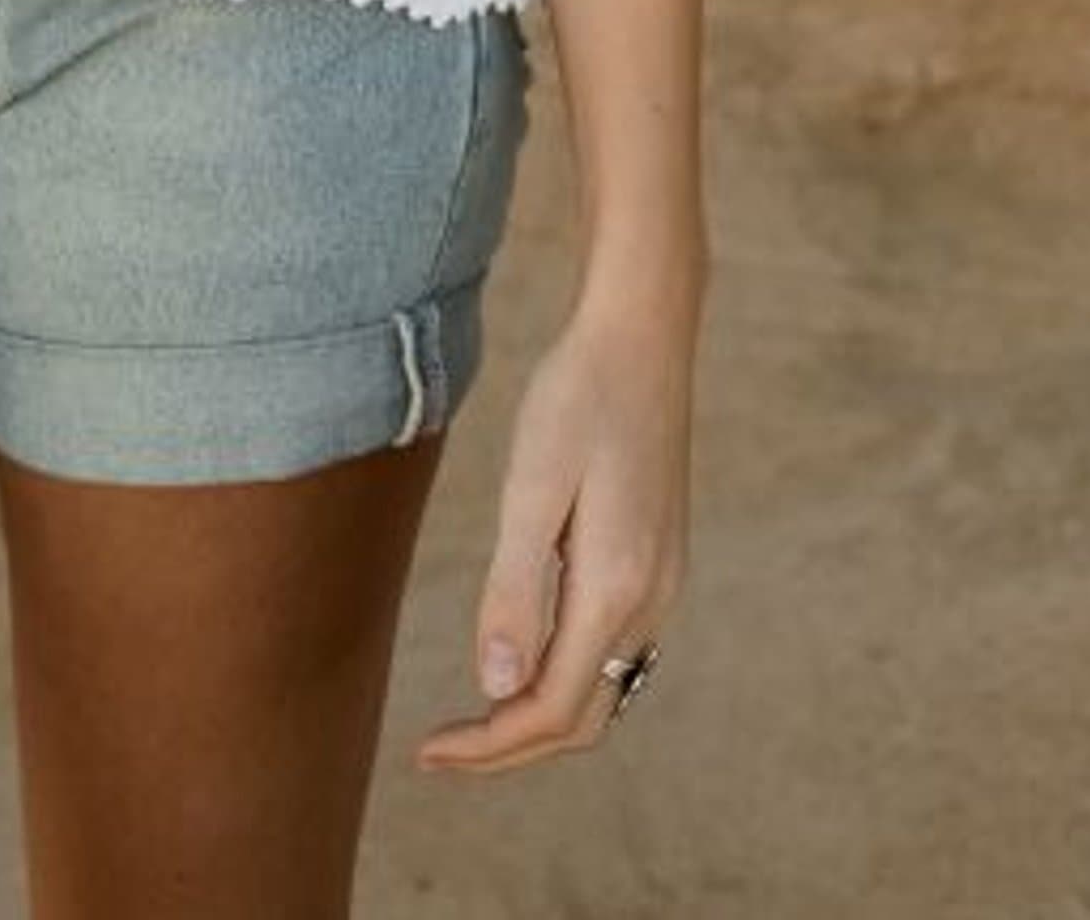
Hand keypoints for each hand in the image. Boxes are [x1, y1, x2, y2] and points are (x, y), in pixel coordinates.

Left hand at [414, 284, 695, 773]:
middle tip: (440, 749)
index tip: (427, 753)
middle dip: (511, 747)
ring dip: (539, 718)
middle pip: (582, 717)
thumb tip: (495, 688)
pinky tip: (523, 661)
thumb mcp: (532, 486)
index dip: (488, 745)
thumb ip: (515, 590)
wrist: (642, 336)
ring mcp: (663, 584)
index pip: (551, 709)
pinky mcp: (660, 564)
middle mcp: (651, 600)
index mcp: (616, 587)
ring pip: (603, 690)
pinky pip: (615, 653)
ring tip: (473, 719)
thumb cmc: (577, 396)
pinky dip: (567, 679)